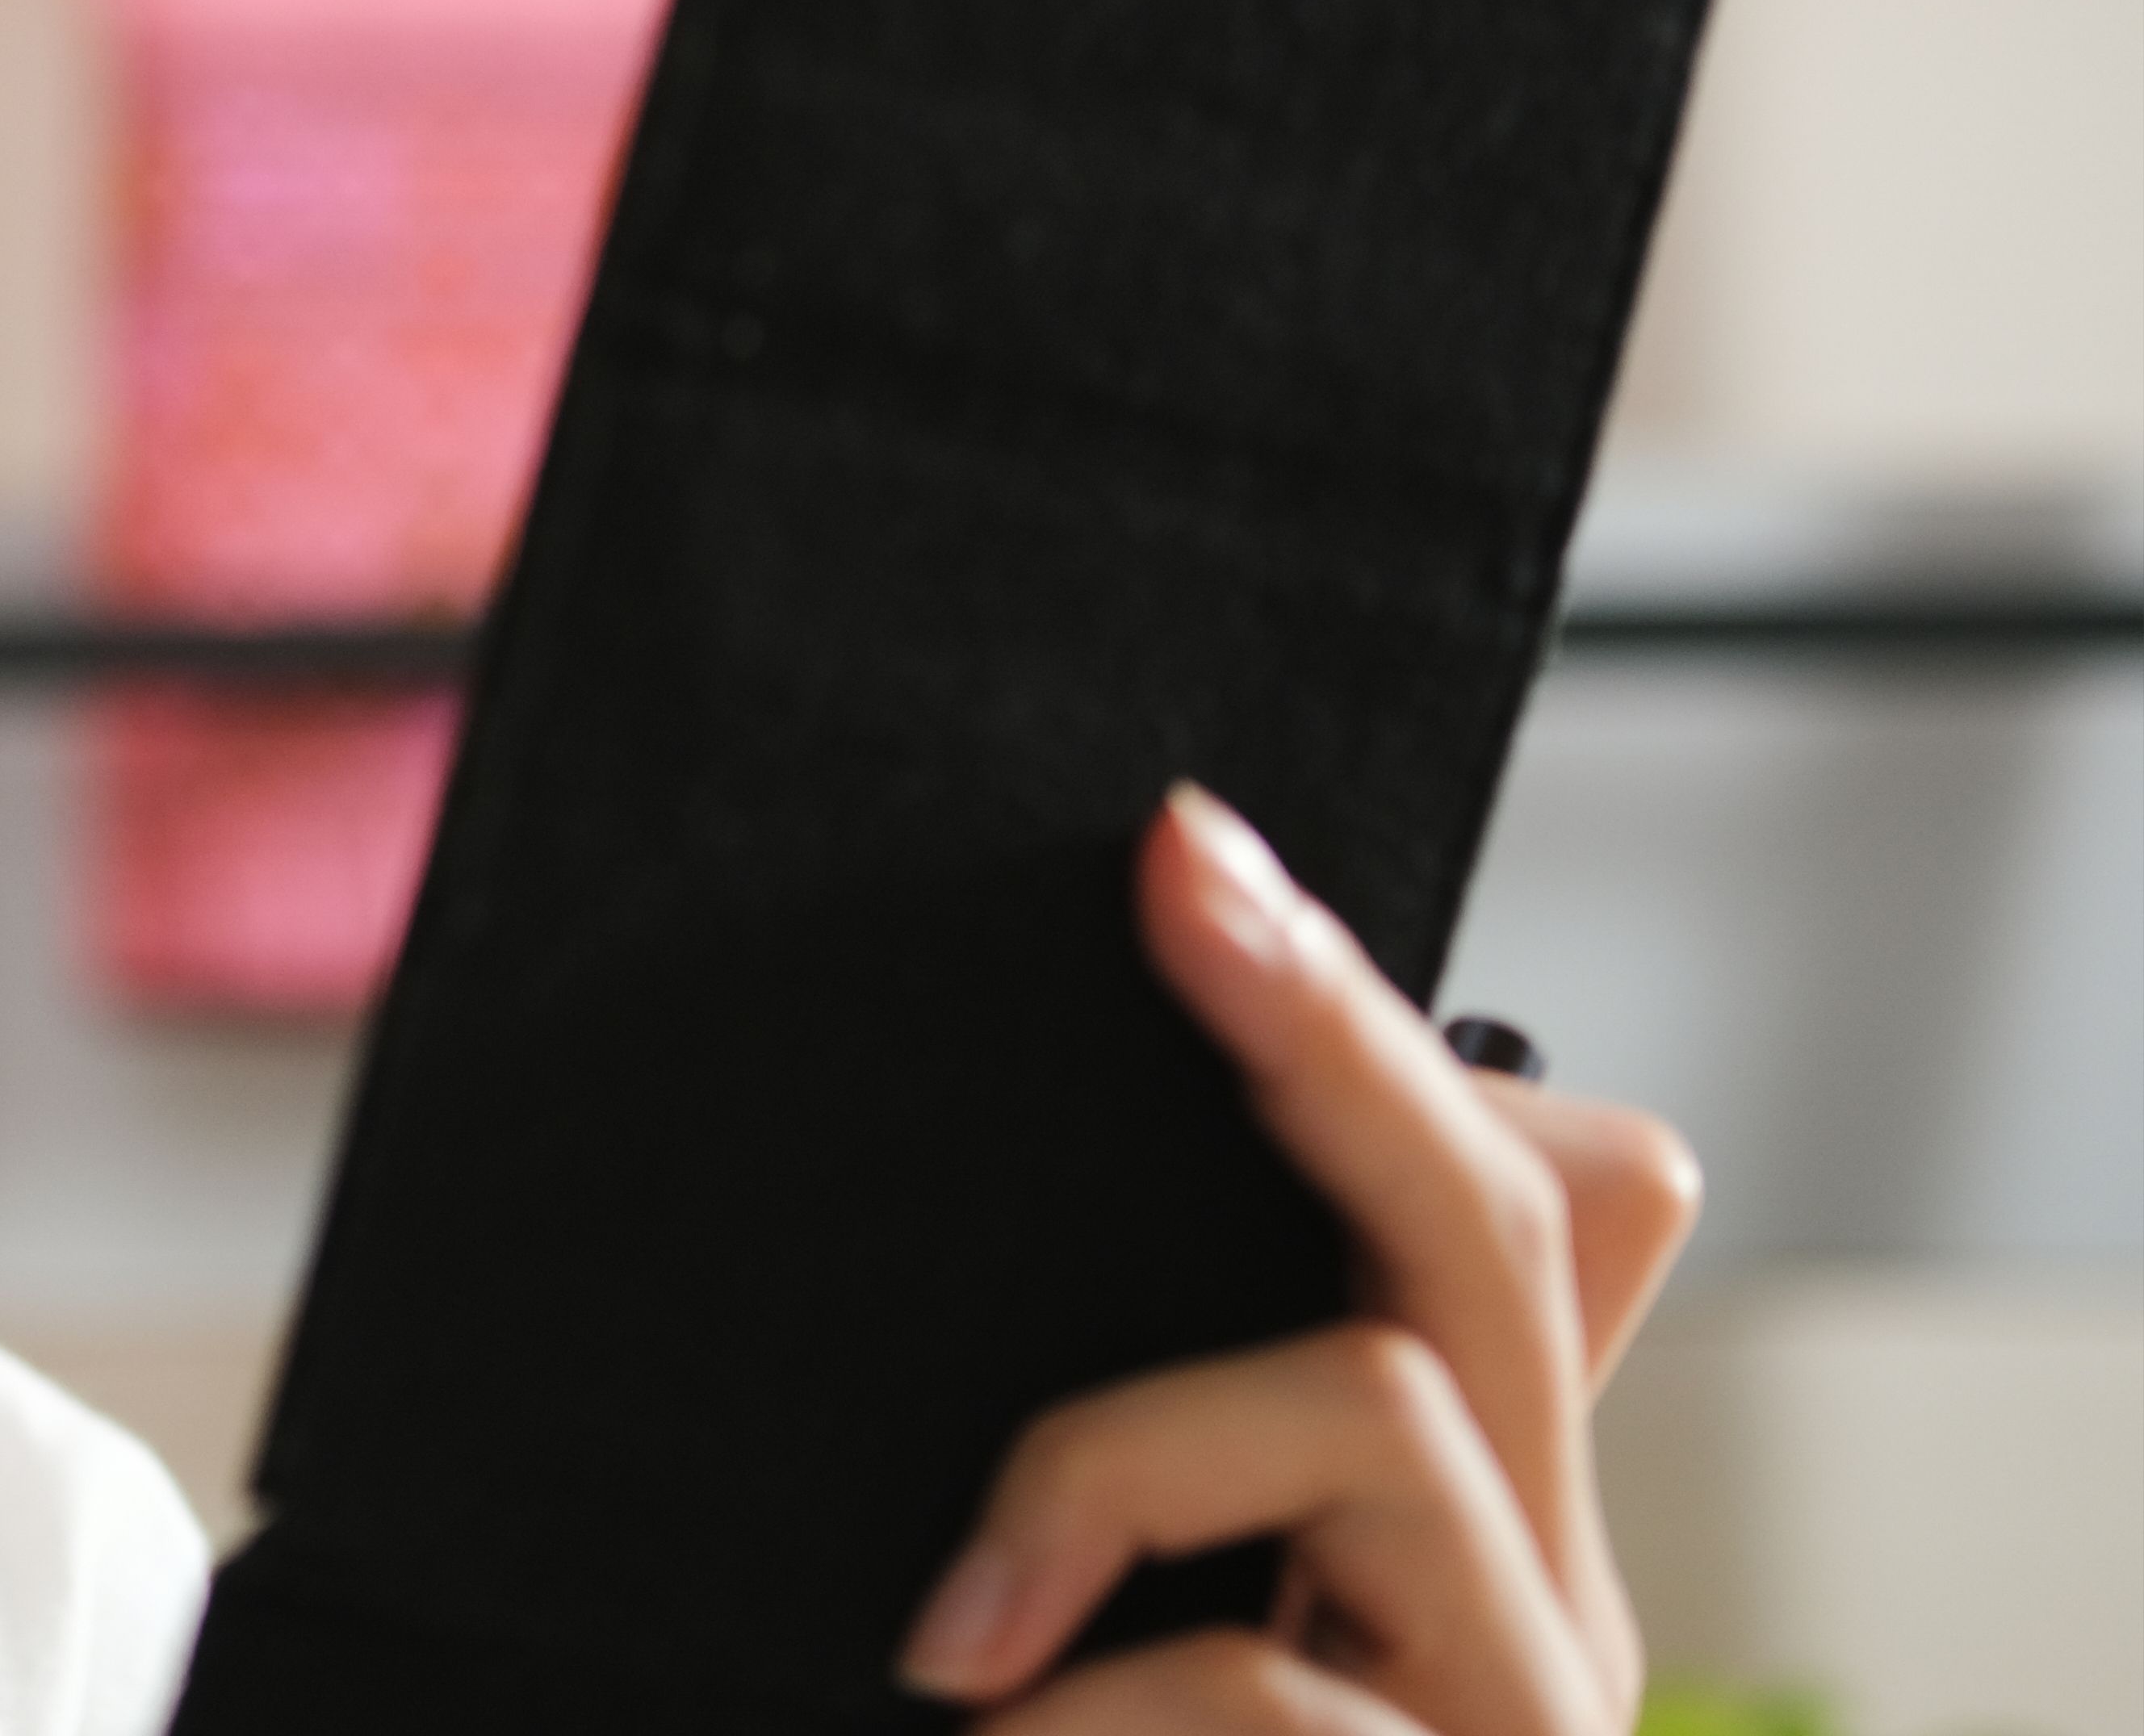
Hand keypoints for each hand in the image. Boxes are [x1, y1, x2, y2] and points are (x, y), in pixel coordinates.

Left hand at [898, 785, 1701, 1733]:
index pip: (1530, 1197)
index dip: (1371, 1016)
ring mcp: (1526, 1711)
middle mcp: (1549, 1603)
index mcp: (1478, 1518)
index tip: (1182, 844)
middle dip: (1336, 1029)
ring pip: (1379, 1408)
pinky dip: (1079, 1711)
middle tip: (1179, 886)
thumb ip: (1127, 1443)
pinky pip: (1260, 1684)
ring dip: (1106, 1475)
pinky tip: (965, 1731)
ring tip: (941, 1643)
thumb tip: (988, 1152)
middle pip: (1511, 1224)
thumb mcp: (1106, 1592)